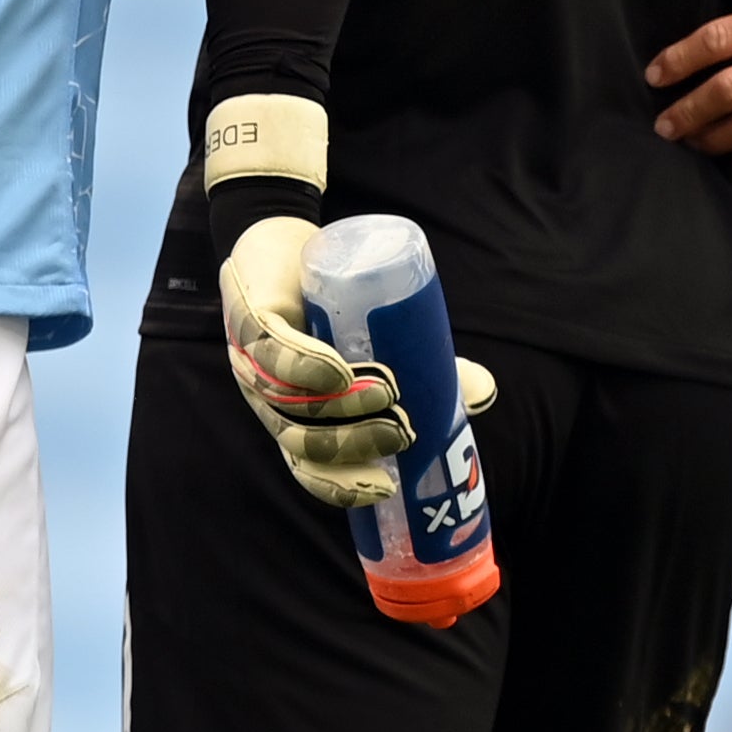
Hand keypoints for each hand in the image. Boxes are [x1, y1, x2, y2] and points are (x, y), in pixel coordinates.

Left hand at [216, 214, 412, 508]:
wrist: (281, 242)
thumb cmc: (326, 303)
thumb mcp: (376, 341)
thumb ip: (423, 370)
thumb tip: (482, 393)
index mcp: (294, 418)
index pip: (308, 468)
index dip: (341, 487)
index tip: (387, 489)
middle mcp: (267, 400)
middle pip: (301, 441)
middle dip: (354, 445)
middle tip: (402, 431)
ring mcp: (252, 362)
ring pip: (289, 401)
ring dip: (339, 406)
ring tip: (387, 394)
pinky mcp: (249, 320)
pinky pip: (272, 351)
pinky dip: (306, 366)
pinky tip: (338, 373)